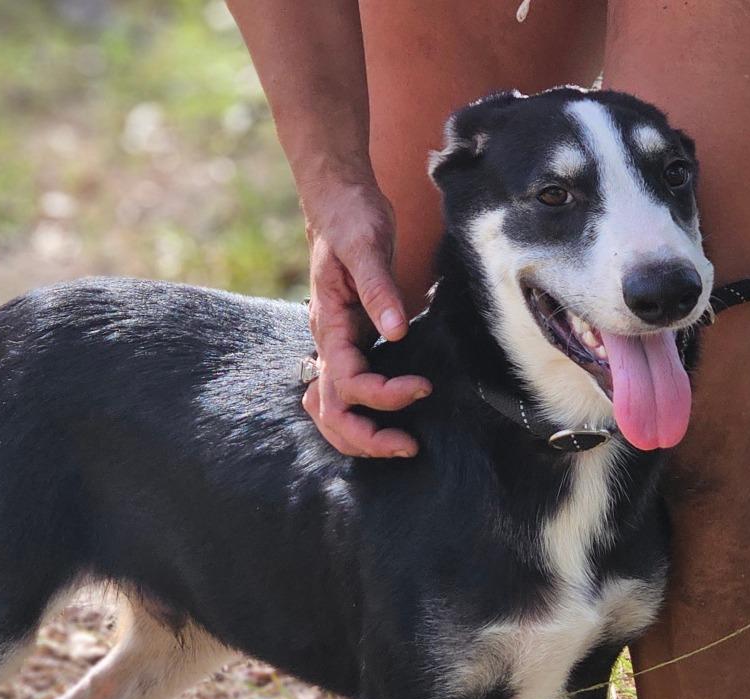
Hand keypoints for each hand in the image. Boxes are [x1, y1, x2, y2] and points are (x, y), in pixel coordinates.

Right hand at [302, 178, 431, 457]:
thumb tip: (396, 331)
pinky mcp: (351, 343)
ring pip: (332, 411)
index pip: (346, 380)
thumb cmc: (351, 217)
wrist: (338, 200)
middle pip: (332, 411)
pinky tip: (388, 424)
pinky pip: (347, 393)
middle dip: (366, 437)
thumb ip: (378, 288)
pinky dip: (362, 416)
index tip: (422, 389)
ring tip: (400, 445)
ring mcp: (336, 347)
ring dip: (360, 436)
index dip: (383, 395)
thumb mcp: (365, 244)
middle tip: (409, 447)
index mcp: (328, 324)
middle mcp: (327, 343)